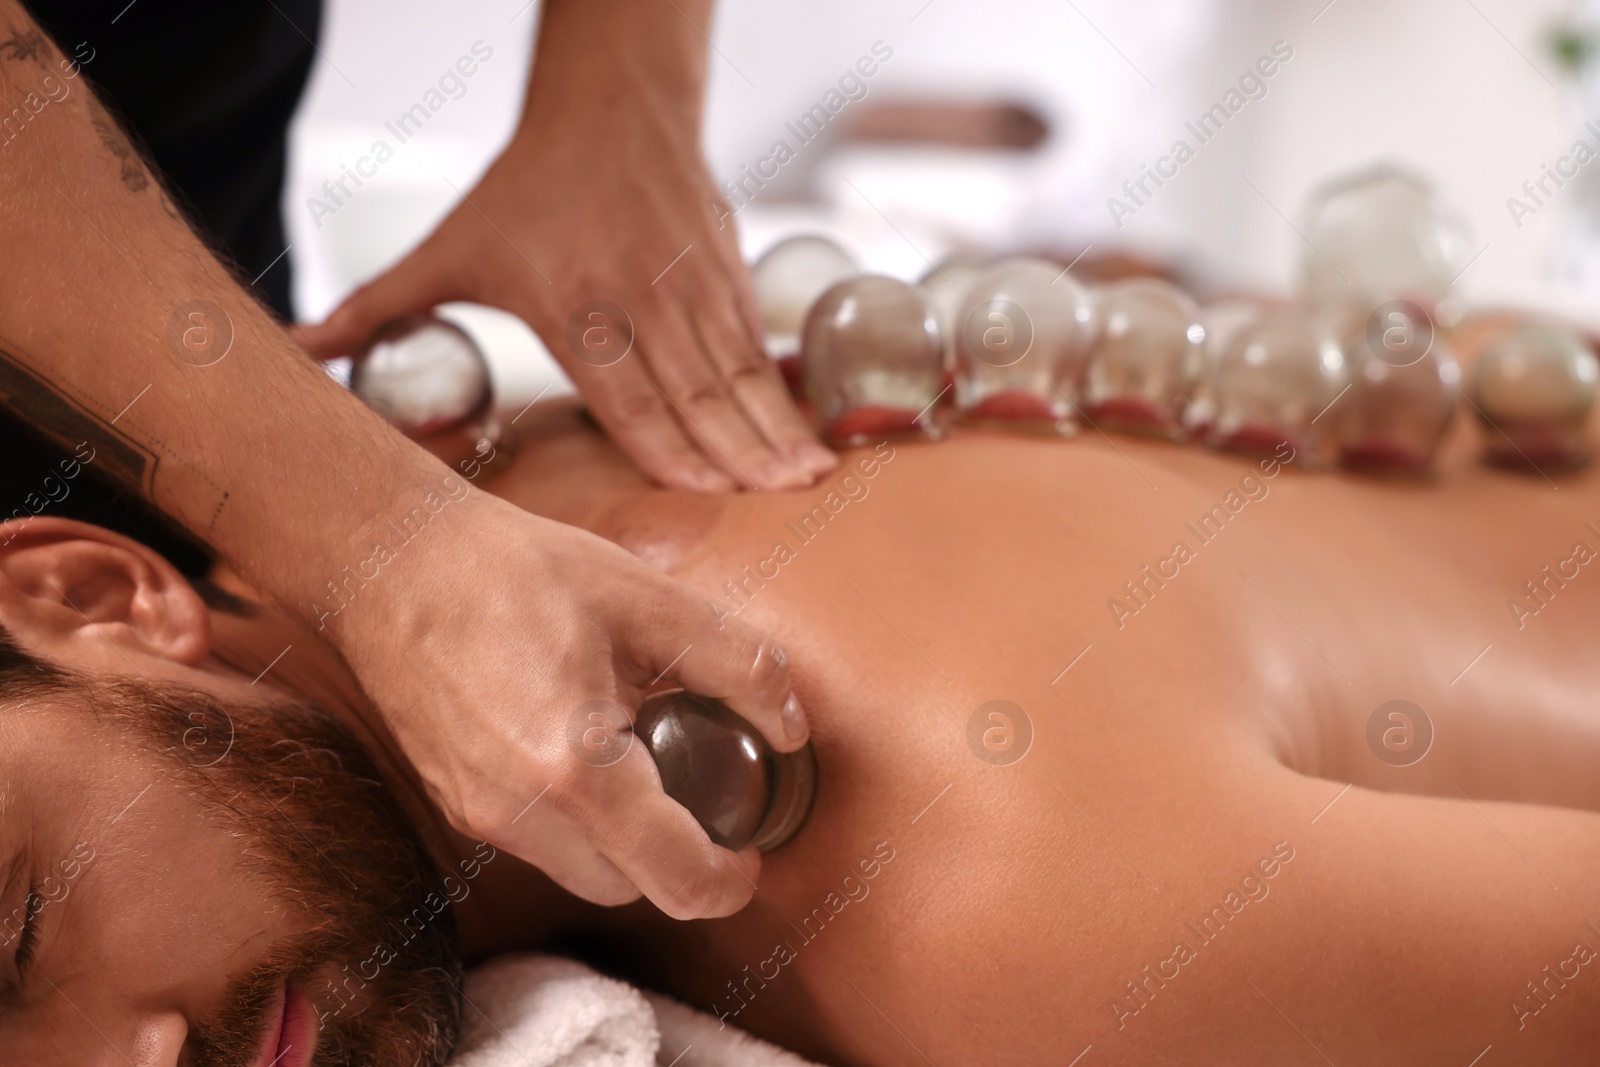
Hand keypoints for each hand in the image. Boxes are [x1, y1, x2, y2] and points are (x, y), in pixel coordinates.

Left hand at [296, 95, 835, 492]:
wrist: (609, 107)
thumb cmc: (525, 188)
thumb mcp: (449, 249)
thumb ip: (377, 309)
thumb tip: (293, 348)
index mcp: (574, 304)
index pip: (626, 389)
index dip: (667, 444)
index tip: (704, 489)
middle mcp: (642, 297)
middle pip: (695, 388)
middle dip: (740, 451)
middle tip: (780, 503)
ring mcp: (692, 283)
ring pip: (737, 370)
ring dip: (773, 427)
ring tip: (807, 478)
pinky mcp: (726, 271)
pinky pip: (753, 344)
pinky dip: (779, 391)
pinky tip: (802, 431)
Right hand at [338, 489, 809, 917]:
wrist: (394, 561)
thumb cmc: (520, 571)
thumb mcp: (650, 599)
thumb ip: (737, 665)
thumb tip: (792, 725)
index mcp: (577, 771)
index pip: (678, 881)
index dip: (732, 881)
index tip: (751, 849)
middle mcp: (522, 816)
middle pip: (633, 890)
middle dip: (680, 857)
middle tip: (704, 787)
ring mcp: (480, 817)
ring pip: (584, 874)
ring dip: (628, 842)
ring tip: (642, 755)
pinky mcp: (456, 805)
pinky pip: (540, 843)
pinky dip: (580, 820)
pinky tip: (586, 746)